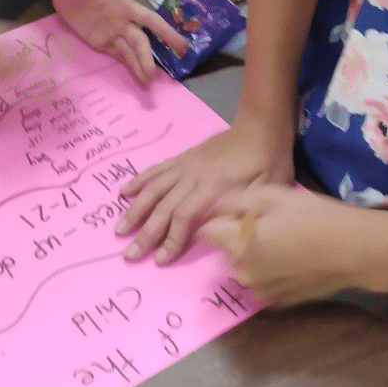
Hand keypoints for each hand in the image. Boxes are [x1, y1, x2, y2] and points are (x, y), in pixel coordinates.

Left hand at [49, 0, 186, 85]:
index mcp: (126, 7)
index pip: (151, 21)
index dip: (166, 32)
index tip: (181, 46)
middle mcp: (123, 22)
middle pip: (140, 42)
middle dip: (147, 58)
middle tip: (153, 75)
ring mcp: (112, 33)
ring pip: (130, 52)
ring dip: (139, 65)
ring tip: (147, 82)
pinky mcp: (100, 42)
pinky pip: (116, 55)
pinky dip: (127, 66)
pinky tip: (136, 78)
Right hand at [115, 115, 293, 262]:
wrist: (260, 126)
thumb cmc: (268, 163)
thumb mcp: (266, 192)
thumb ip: (243, 214)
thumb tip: (219, 238)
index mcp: (214, 188)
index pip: (185, 217)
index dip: (171, 239)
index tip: (160, 260)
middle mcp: (192, 177)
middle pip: (163, 207)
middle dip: (145, 233)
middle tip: (129, 254)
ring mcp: (184, 166)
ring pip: (153, 189)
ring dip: (135, 210)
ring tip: (119, 229)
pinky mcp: (182, 158)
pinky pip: (155, 170)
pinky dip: (138, 181)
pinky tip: (124, 192)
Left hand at [197, 185, 371, 305]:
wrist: (355, 250)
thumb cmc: (313, 216)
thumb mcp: (271, 195)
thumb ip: (235, 201)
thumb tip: (216, 208)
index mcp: (236, 244)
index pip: (205, 232)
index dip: (216, 218)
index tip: (234, 211)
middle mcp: (242, 273)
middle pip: (225, 250)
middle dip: (236, 236)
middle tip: (267, 222)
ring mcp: (261, 292)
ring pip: (244, 267)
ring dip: (252, 254)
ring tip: (283, 240)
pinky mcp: (279, 303)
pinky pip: (263, 281)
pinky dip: (269, 271)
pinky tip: (293, 258)